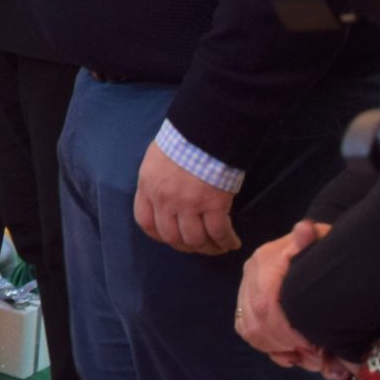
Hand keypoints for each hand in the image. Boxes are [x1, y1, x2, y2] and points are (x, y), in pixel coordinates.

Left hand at [136, 140, 240, 254]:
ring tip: (218, 245)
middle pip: (171, 237)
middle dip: (186, 246)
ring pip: (195, 240)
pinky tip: (233, 242)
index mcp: (148, 187)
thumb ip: (157, 182)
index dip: (159, 235)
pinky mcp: (214, 206)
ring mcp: (188, 205)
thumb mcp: (156, 160)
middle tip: (199, 245)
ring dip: (208, 248)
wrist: (203, 131)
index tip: (172, 237)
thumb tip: (166, 197)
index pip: (146, 223)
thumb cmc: (181, 140)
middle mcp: (164, 200)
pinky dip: (227, 241)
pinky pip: (219, 233)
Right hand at [235, 220, 329, 370]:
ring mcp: (247, 286)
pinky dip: (267, 346)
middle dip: (286, 345)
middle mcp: (251, 273)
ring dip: (278, 349)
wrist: (315, 246)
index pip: (266, 303)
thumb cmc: (323, 248)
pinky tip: (290, 352)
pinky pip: (246, 329)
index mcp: (267, 259)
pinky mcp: (247, 299)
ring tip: (307, 356)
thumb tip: (304, 229)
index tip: (315, 346)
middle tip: (317, 357)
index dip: (287, 330)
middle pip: (256, 321)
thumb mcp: (324, 240)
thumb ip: (313, 239)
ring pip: (250, 329)